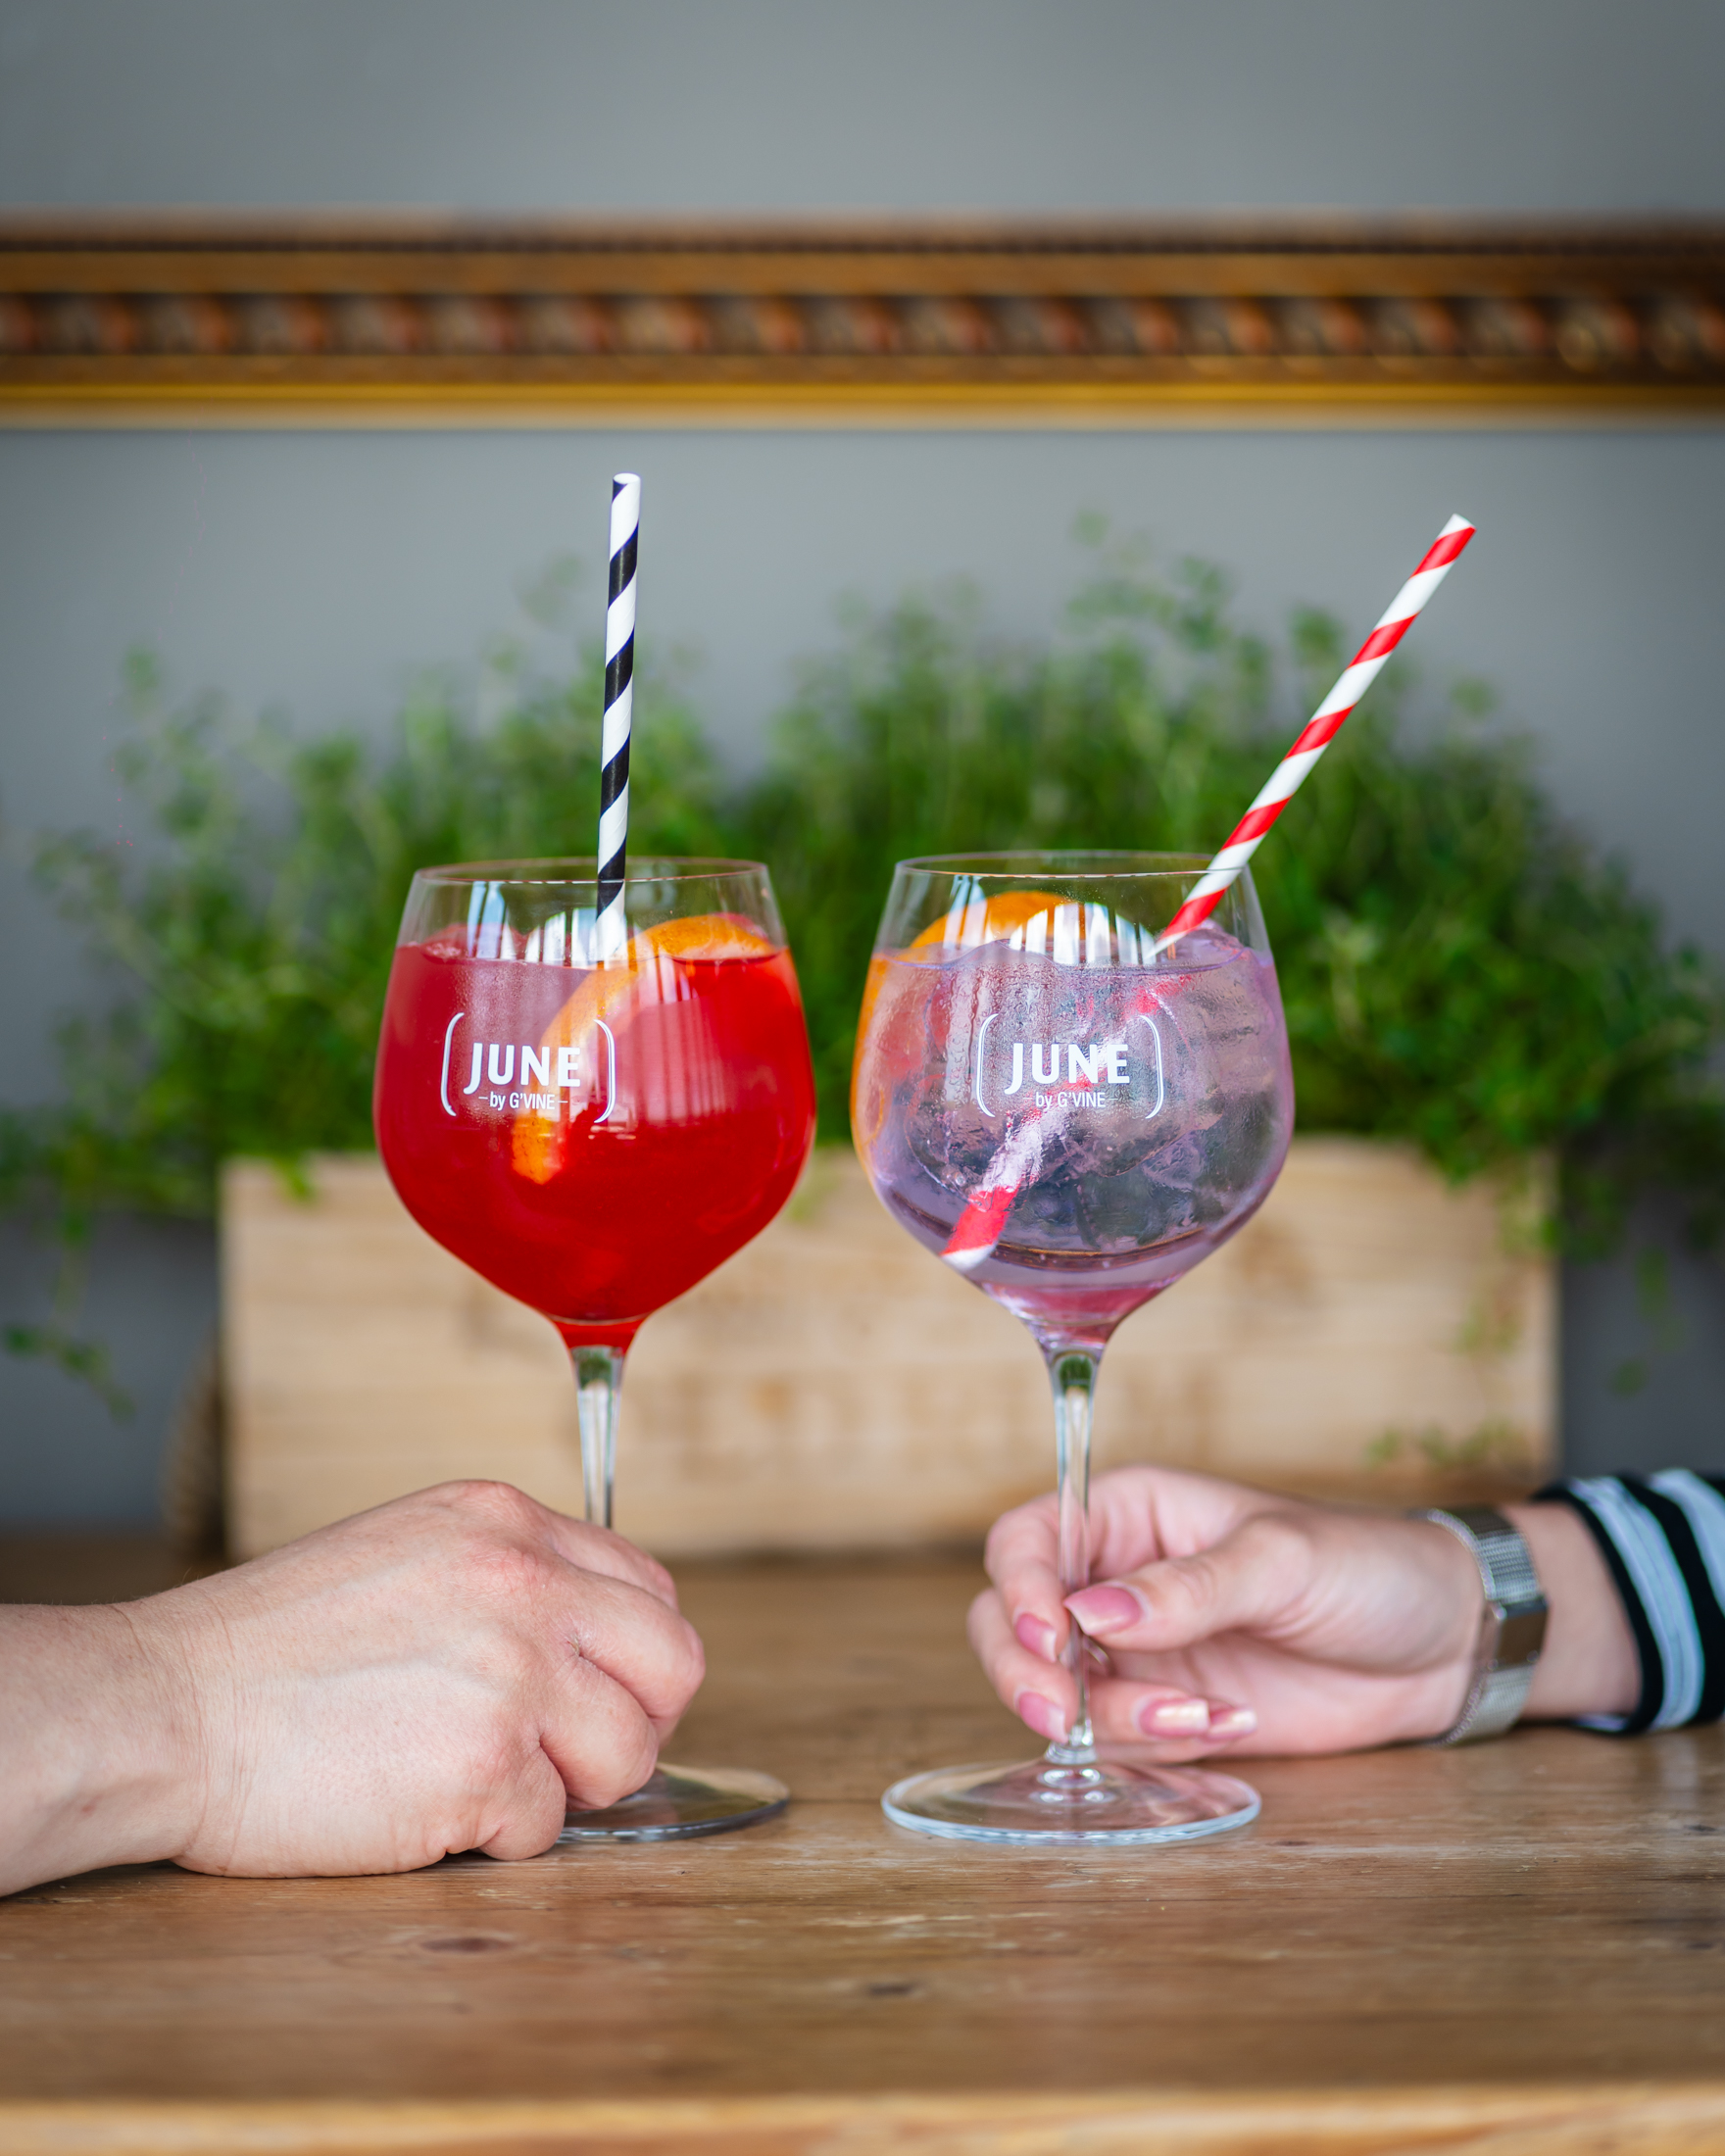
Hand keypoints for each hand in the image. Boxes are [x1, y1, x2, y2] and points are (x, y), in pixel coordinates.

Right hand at [1, 1480, 704, 1892]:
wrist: (165, 1705)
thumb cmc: (268, 1647)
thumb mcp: (408, 1552)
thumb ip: (506, 1580)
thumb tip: (590, 1646)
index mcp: (507, 1522)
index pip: (649, 1589)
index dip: (633, 1657)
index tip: (597, 1693)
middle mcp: (528, 1584)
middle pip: (675, 1665)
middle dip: (636, 1722)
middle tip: (569, 1754)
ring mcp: (516, 1674)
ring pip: (628, 1756)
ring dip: (566, 1788)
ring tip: (477, 1779)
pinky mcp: (487, 1767)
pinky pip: (548, 1829)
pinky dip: (495, 1839)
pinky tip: (424, 1807)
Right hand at [970, 1465, 1637, 1757]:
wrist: (1439, 1649)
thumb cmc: (1366, 1567)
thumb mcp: (1281, 1562)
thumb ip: (1188, 1589)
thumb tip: (1092, 1615)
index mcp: (1128, 1513)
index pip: (1028, 1540)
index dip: (1021, 1588)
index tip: (1054, 1639)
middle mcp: (1114, 1580)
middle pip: (1012, 1624)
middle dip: (1027, 1674)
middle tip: (1068, 1716)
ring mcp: (1136, 1653)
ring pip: (1055, 1694)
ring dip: (1107, 1721)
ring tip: (1201, 1720)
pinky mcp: (1166, 1712)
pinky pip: (1114, 1741)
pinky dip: (1150, 1749)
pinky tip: (1230, 1730)